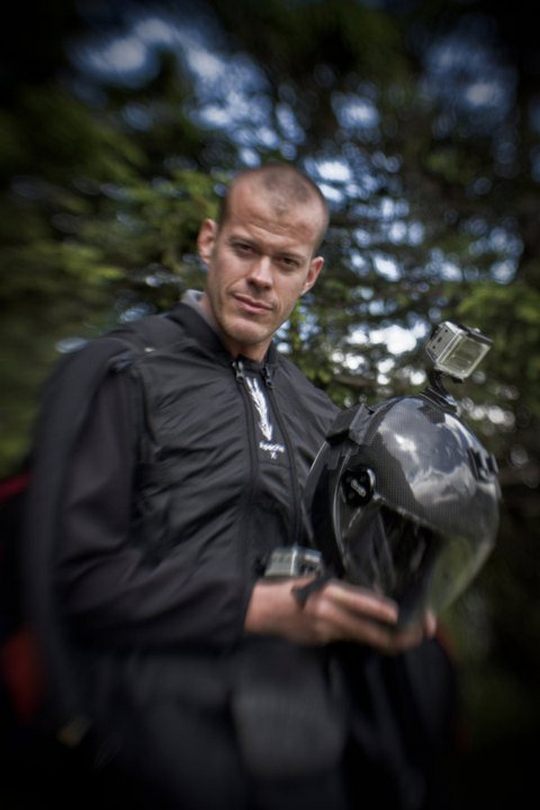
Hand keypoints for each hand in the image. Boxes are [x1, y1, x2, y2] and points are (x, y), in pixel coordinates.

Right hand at [244, 577, 436, 654]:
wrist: (260, 609)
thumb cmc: (289, 588)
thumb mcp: (318, 581)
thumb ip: (344, 591)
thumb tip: (374, 598)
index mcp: (330, 594)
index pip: (364, 605)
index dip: (387, 613)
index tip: (409, 616)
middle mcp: (332, 616)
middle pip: (374, 633)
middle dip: (403, 635)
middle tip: (424, 631)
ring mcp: (328, 632)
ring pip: (366, 639)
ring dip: (390, 639)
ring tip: (411, 634)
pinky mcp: (322, 641)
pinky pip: (350, 638)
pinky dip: (367, 636)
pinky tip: (381, 634)